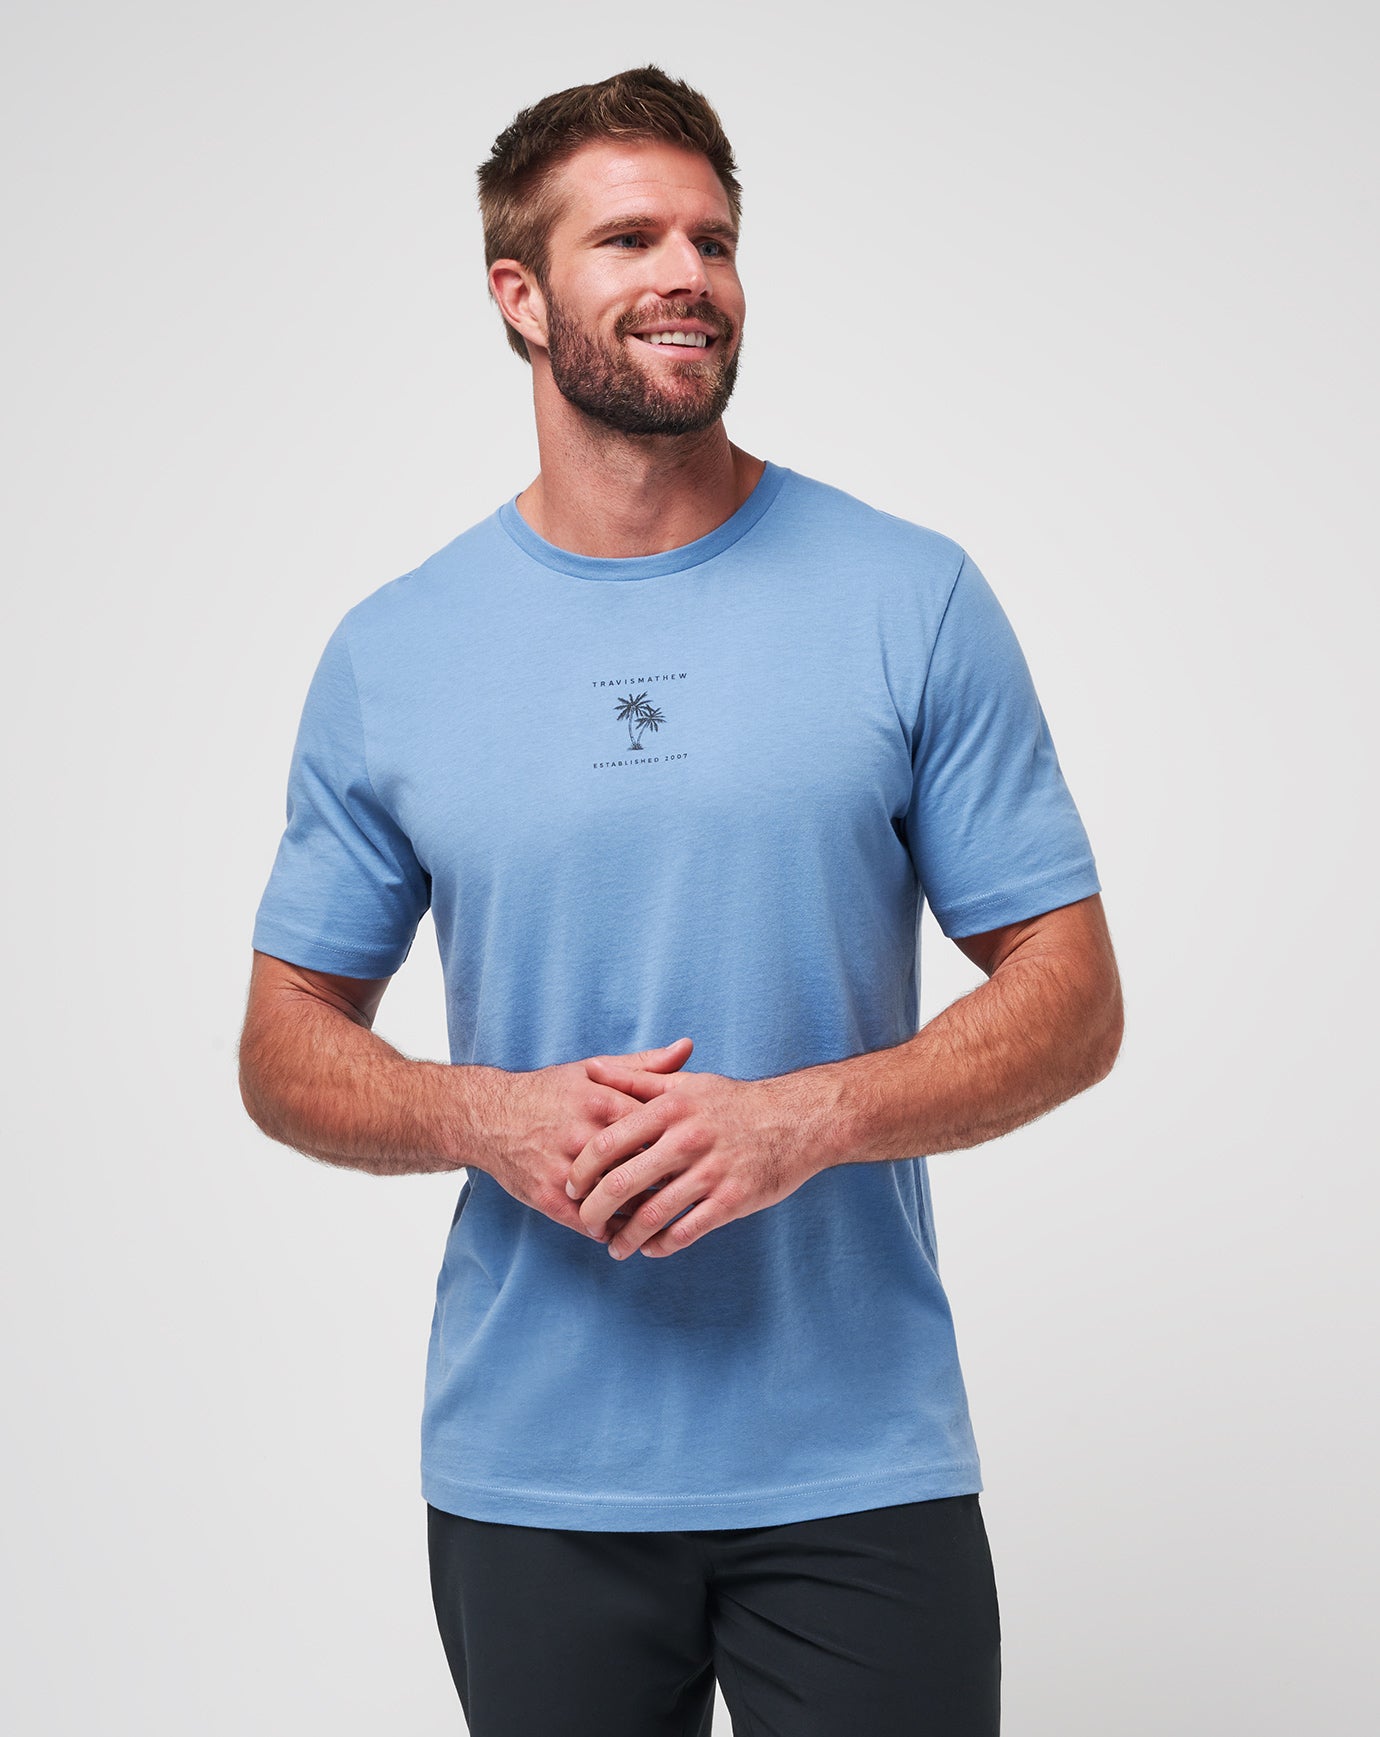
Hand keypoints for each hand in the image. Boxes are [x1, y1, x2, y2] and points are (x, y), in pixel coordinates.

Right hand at [482, 1040, 693, 1239]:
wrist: (488, 1117)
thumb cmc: (549, 1092)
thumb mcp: (593, 1070)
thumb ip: (644, 1066)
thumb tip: (687, 1048)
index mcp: (603, 1103)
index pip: (658, 1130)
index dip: (679, 1146)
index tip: (694, 1154)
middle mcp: (585, 1137)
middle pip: (643, 1168)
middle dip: (666, 1182)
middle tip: (685, 1189)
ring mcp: (565, 1169)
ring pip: (619, 1201)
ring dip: (642, 1212)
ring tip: (660, 1214)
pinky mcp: (547, 1196)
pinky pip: (589, 1222)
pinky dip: (611, 1229)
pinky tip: (623, 1228)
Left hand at [566, 1052, 825, 1258]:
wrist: (797, 1120)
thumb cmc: (734, 1103)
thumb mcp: (686, 1085)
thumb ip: (636, 1079)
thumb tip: (591, 1069)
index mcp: (671, 1109)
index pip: (608, 1143)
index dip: (583, 1169)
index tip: (571, 1186)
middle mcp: (688, 1139)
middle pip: (622, 1184)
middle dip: (594, 1211)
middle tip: (585, 1224)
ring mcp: (711, 1172)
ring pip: (652, 1215)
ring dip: (627, 1237)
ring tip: (614, 1248)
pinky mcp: (732, 1200)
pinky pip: (687, 1231)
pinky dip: (662, 1245)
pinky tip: (651, 1248)